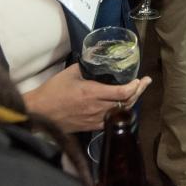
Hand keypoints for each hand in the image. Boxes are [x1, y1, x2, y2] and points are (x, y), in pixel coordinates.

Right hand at [22, 64, 151, 132]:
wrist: (40, 112)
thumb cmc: (53, 91)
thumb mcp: (70, 72)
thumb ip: (87, 66)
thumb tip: (97, 58)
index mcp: (92, 93)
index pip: (122, 93)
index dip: (134, 86)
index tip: (140, 79)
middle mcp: (97, 108)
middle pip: (125, 103)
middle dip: (138, 91)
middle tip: (145, 82)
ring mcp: (94, 119)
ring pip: (120, 113)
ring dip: (131, 102)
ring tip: (137, 92)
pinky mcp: (90, 127)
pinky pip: (111, 121)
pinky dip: (120, 113)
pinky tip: (123, 106)